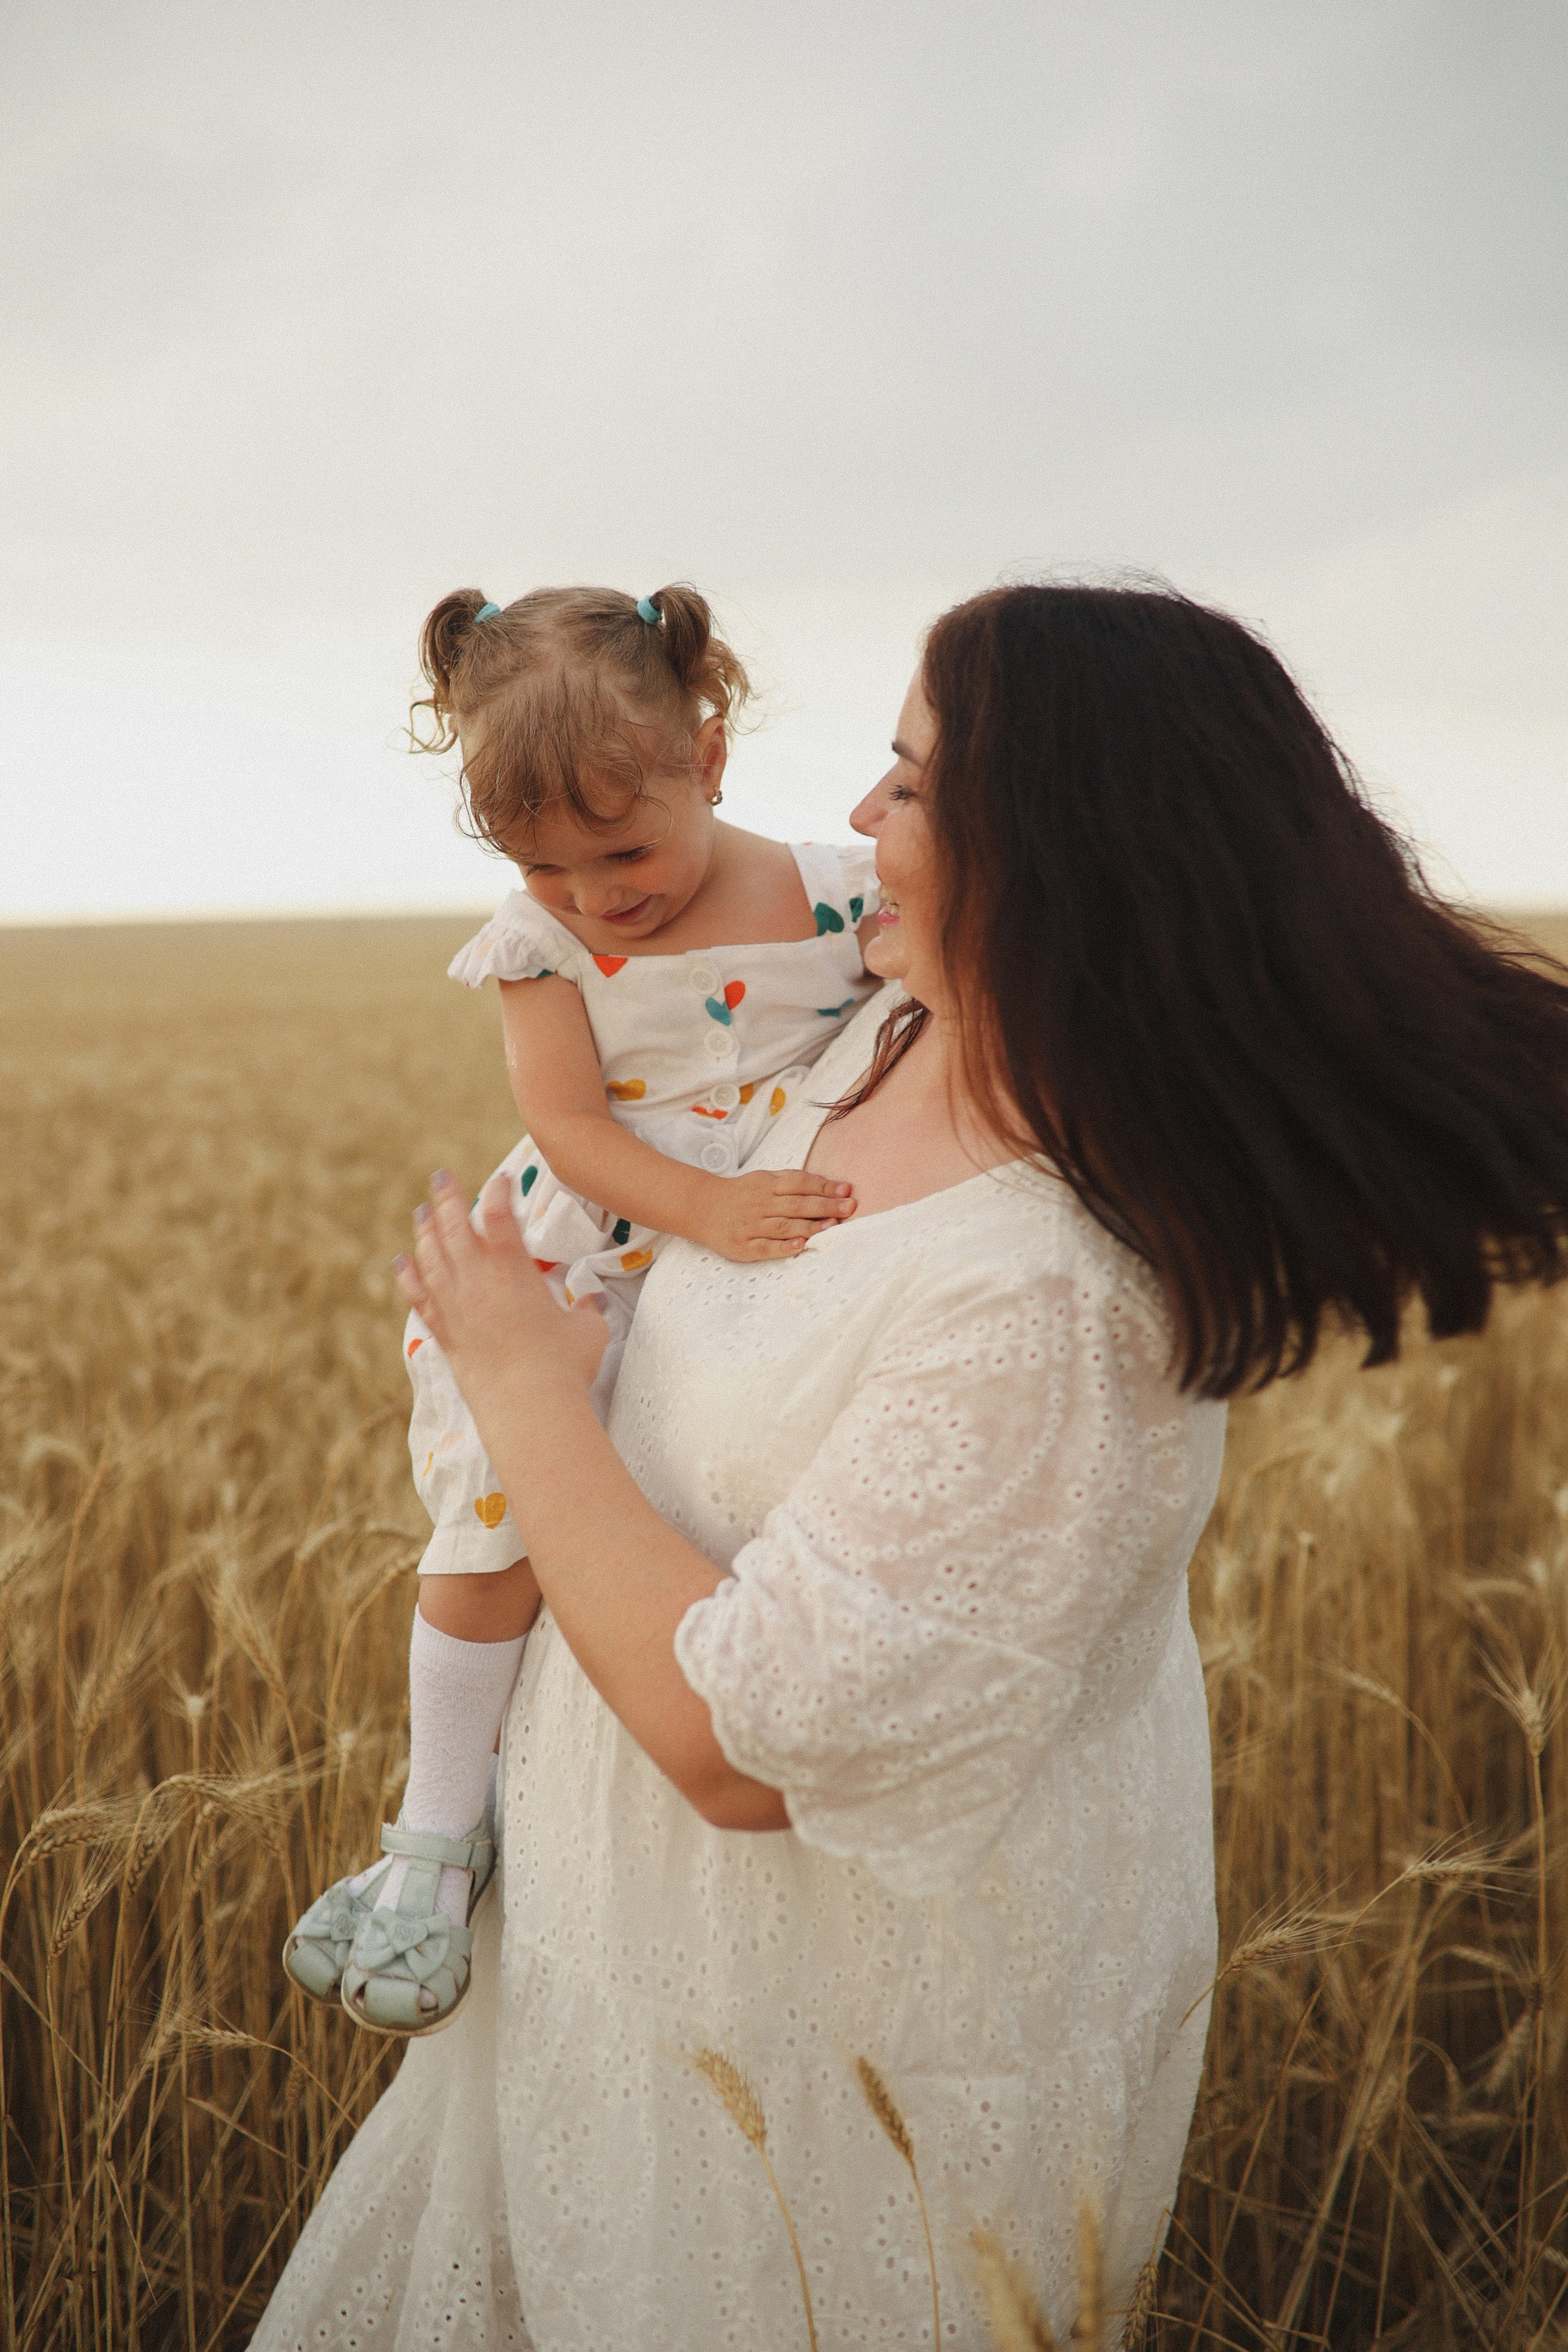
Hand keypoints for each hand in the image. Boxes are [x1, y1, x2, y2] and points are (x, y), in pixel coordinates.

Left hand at [394, 1171, 608, 1422]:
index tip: (501, 1180)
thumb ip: (587, 1310)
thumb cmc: (565, 1367)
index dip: (498, 1193)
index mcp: (515, 1273)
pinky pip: (420, 1298)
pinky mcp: (446, 1335)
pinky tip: (401, 1261)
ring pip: (432, 1259)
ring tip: (422, 1212)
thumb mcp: (588, 1331)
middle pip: (455, 1229)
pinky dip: (408, 1276)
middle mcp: (479, 1284)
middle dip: (447, 1199)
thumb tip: (593, 1302)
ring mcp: (457, 1309)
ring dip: (425, 1231)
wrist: (529, 1409)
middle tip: (441, 1177)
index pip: (500, 1217)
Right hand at [688, 1168, 855, 1261]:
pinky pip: (765, 1247)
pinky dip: (784, 1247)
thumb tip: (831, 1187)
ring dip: (810, 1226)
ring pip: (784, 1226)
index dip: (824, 1186)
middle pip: (796, 1204)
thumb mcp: (764, 1179)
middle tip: (849, 1207)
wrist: (701, 1207)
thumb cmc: (742, 1194)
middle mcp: (760, 1204)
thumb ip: (793, 1182)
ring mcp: (751, 1226)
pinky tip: (801, 1245)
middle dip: (825, 1206)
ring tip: (833, 1226)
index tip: (847, 1190)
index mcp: (767, 1185)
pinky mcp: (742, 1246)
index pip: (800, 1183)